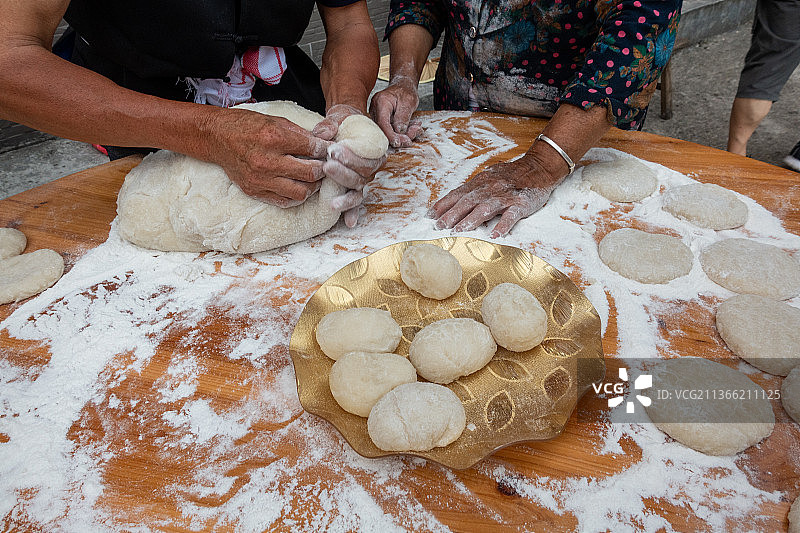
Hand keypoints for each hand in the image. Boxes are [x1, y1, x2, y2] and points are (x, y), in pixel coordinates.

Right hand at [207, 108, 330, 206]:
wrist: (218, 138)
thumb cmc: (249, 126)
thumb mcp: (277, 121)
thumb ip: (304, 131)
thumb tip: (331, 135)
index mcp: (274, 138)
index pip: (312, 148)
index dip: (326, 150)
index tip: (330, 151)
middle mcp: (267, 161)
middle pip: (311, 173)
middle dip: (323, 169)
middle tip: (325, 165)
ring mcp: (260, 179)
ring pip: (301, 192)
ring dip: (312, 186)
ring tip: (312, 177)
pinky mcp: (254, 191)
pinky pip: (284, 201)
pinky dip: (296, 195)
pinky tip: (297, 185)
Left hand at [313, 104, 386, 227]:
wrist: (344, 125)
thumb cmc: (343, 123)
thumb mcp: (337, 118)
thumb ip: (330, 125)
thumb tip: (322, 134)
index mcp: (372, 150)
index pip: (367, 158)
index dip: (352, 157)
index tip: (334, 150)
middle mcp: (371, 169)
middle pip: (362, 176)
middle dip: (344, 174)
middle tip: (327, 167)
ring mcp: (362, 181)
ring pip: (357, 191)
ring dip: (346, 199)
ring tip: (332, 204)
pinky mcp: (353, 189)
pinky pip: (355, 203)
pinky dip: (353, 213)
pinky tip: (348, 223)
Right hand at [369, 75, 421, 147]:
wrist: (403, 86)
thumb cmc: (406, 91)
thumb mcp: (408, 102)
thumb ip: (403, 117)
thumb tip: (399, 131)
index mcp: (381, 101)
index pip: (382, 123)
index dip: (390, 135)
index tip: (399, 143)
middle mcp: (375, 109)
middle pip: (383, 129)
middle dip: (398, 136)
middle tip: (411, 139)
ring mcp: (376, 115)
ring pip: (387, 131)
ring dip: (403, 134)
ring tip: (416, 129)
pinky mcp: (381, 120)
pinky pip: (390, 129)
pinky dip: (402, 131)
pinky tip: (412, 128)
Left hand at [429, 157, 557, 237]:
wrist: (539, 167)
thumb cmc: (510, 176)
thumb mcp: (488, 178)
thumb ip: (473, 190)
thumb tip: (453, 202)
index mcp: (480, 183)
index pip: (457, 194)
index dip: (443, 205)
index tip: (429, 216)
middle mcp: (490, 188)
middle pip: (467, 201)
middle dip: (451, 214)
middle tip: (438, 227)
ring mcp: (505, 196)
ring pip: (485, 208)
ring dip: (471, 220)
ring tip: (459, 231)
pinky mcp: (521, 203)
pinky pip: (511, 215)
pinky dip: (503, 225)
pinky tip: (495, 235)